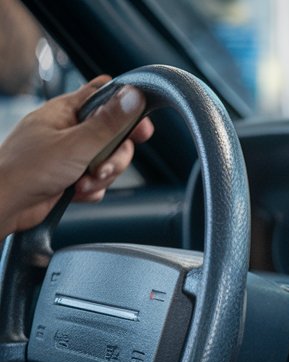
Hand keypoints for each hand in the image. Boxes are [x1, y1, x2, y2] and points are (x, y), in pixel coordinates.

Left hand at [0, 75, 154, 236]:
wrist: (4, 205)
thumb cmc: (26, 171)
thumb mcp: (77, 144)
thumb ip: (109, 122)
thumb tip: (133, 96)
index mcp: (65, 111)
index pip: (104, 95)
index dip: (127, 109)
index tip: (140, 129)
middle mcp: (67, 130)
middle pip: (113, 135)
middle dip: (114, 157)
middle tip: (102, 167)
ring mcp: (67, 154)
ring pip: (106, 160)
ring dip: (101, 177)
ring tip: (83, 183)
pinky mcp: (68, 176)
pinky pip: (96, 179)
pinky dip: (92, 189)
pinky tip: (77, 192)